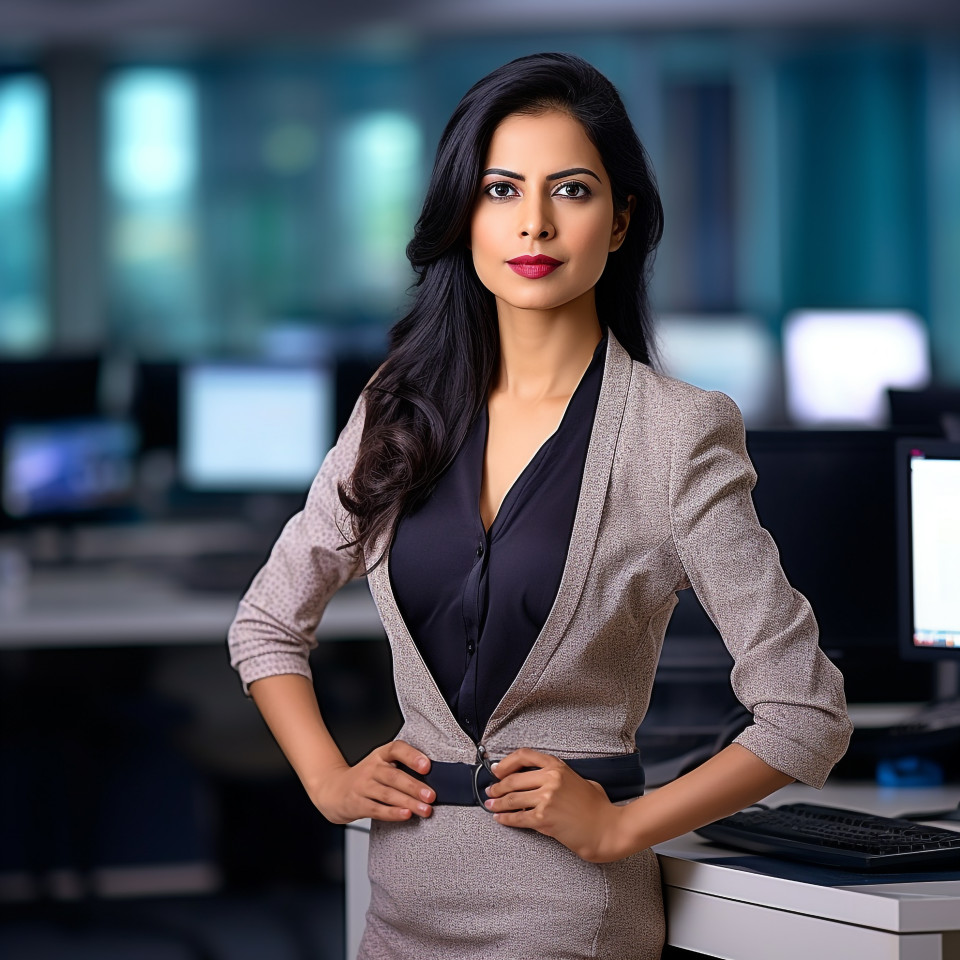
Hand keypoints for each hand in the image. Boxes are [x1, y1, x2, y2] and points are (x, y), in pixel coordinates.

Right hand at [309, 740, 433, 824]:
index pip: (396, 749)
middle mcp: (371, 768)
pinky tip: (405, 814)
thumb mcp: (380, 765)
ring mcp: (362, 786)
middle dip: (415, 786)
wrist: (332, 790)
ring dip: (408, 802)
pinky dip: (392, 813)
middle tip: (431, 796)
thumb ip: (401, 767)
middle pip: (394, 776)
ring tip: (424, 809)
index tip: (427, 766)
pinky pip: (377, 809)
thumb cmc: (365, 778)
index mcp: (380, 755)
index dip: (412, 756)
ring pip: (388, 794)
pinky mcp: (357, 804)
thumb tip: (431, 779)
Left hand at [483, 748, 628, 861]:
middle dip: (497, 787)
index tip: (497, 770)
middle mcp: (550, 779)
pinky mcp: (544, 819)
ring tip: (490, 806)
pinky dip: (505, 819)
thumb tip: (542, 783)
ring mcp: (546, 798)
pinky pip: (517, 818)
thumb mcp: (581, 781)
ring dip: (497, 803)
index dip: (506, 763)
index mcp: (558, 767)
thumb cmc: (598, 807)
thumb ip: (561, 778)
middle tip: (490, 792)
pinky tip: (500, 819)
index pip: (524, 756)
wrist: (607, 829)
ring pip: (512, 799)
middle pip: (513, 779)